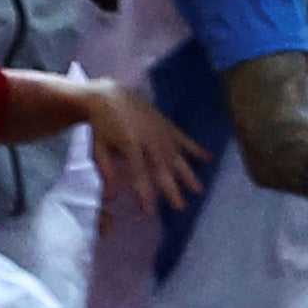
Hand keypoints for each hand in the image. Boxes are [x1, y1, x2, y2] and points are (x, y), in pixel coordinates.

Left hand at [72, 80, 200, 208]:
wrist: (112, 95)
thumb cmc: (103, 125)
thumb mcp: (98, 148)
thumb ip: (106, 170)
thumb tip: (110, 197)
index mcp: (131, 145)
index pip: (140, 174)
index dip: (145, 193)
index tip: (150, 212)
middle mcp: (150, 139)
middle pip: (163, 168)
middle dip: (172, 189)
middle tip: (181, 208)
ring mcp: (162, 132)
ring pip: (177, 156)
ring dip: (188, 173)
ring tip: (198, 190)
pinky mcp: (169, 125)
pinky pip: (185, 138)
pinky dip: (196, 149)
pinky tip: (208, 159)